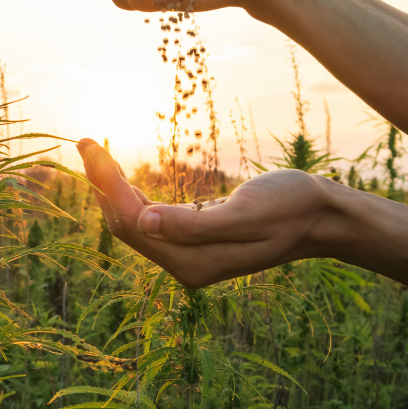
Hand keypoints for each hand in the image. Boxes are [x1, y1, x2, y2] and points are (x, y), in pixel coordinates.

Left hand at [77, 138, 337, 286]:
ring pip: (135, 223)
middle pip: (126, 225)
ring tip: (94, 151)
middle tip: (84, 142)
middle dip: (102, 184)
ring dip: (112, 190)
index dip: (106, 185)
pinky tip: (121, 177)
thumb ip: (195, 224)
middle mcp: (186, 266)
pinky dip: (132, 197)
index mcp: (194, 261)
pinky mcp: (195, 244)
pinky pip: (152, 222)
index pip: (132, 222)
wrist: (323, 218)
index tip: (89, 146)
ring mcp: (189, 257)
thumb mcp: (247, 212)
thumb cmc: (292, 207)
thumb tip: (145, 221)